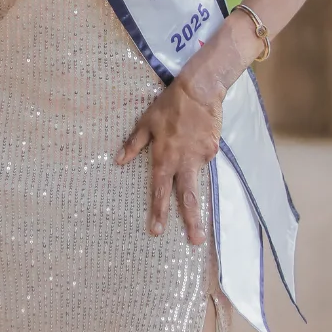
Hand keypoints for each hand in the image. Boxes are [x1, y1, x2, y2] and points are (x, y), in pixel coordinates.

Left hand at [115, 74, 223, 245]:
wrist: (199, 89)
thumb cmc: (169, 105)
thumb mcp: (147, 121)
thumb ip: (134, 144)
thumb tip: (118, 161)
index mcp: (164, 157)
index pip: (160, 190)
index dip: (158, 211)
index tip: (156, 231)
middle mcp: (183, 161)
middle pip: (188, 197)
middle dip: (192, 221)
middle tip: (195, 241)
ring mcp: (201, 157)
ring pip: (197, 179)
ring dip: (199, 199)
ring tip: (200, 216)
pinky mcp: (213, 149)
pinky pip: (203, 158)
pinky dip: (198, 155)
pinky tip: (196, 141)